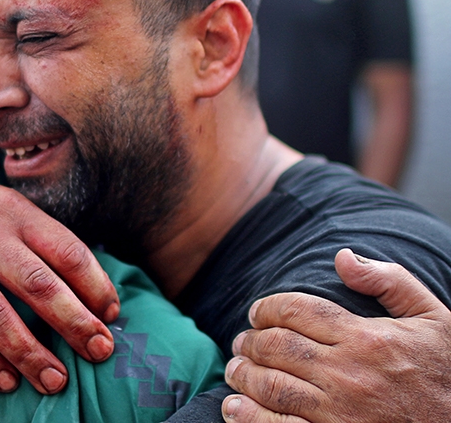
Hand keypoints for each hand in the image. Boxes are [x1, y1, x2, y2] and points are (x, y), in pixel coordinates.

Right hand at [0, 102, 119, 394]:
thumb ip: (38, 238)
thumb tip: (91, 291)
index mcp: (11, 210)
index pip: (66, 249)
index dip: (96, 286)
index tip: (113, 315)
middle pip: (38, 285)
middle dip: (75, 324)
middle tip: (100, 352)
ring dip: (31, 354)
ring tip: (55, 380)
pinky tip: (5, 380)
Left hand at [222, 248, 450, 421]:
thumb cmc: (449, 372)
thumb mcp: (433, 318)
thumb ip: (388, 281)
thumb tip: (341, 257)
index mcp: (368, 338)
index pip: (298, 310)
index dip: (267, 308)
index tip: (257, 313)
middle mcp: (350, 374)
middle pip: (277, 347)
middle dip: (250, 341)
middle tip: (242, 342)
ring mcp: (341, 413)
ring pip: (272, 386)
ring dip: (244, 375)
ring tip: (237, 369)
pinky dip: (250, 418)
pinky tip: (236, 408)